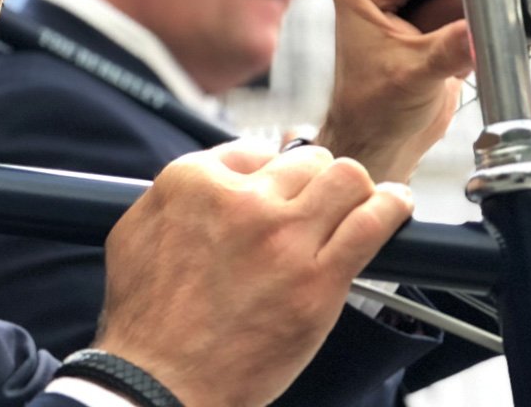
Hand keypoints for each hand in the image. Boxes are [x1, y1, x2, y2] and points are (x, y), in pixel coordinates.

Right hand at [92, 142, 414, 405]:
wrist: (162, 379)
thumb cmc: (146, 317)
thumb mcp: (135, 232)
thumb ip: (177, 192)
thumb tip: (218, 173)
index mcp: (194, 182)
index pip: (257, 150)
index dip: (273, 174)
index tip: (281, 193)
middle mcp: (242, 201)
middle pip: (308, 160)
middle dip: (315, 180)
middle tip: (317, 207)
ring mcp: (283, 238)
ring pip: (348, 178)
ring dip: (356, 189)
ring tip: (361, 203)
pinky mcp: (319, 278)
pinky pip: (373, 222)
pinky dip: (392, 208)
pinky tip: (395, 207)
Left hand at [316, 0, 473, 183]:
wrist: (379, 141)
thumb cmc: (374, 111)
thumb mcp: (413, 76)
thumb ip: (449, 48)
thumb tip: (481, 30)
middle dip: (471, 0)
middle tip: (482, 31)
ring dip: (475, 19)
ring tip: (466, 52)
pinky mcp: (428, 17)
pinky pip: (468, 9)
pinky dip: (476, 30)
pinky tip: (465, 57)